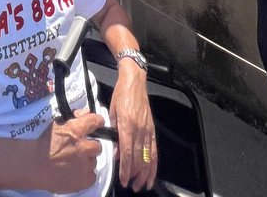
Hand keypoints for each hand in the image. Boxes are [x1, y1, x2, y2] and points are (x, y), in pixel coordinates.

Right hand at [34, 110, 102, 191]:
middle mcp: (83, 147)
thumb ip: (75, 117)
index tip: (96, 125)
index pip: (97, 121)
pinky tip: (75, 172)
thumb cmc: (44, 144)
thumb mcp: (57, 124)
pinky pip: (92, 176)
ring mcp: (84, 165)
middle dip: (90, 146)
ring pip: (93, 162)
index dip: (97, 122)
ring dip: (86, 161)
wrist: (35, 165)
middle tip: (80, 149)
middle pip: (98, 146)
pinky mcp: (84, 180)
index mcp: (76, 130)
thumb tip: (87, 112)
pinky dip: (85, 175)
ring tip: (73, 162)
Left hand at [110, 68, 157, 189]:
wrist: (134, 81)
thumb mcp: (111, 112)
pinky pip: (155, 149)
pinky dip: (154, 163)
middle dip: (135, 175)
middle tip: (131, 185)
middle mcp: (139, 129)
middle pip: (139, 158)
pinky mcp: (152, 128)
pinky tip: (152, 172)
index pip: (127, 153)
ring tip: (141, 184)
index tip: (123, 180)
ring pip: (149, 157)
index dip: (126, 169)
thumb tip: (115, 152)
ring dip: (145, 173)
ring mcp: (147, 129)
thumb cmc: (121, 94)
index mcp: (127, 125)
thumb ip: (113, 133)